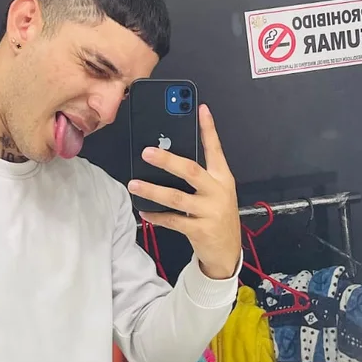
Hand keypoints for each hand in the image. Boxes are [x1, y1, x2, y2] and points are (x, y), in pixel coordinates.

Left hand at [130, 104, 241, 280]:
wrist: (227, 252)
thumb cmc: (217, 217)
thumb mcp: (215, 194)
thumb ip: (198, 177)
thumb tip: (167, 159)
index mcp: (222, 178)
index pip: (216, 149)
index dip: (209, 129)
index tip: (200, 109)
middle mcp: (218, 192)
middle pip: (191, 171)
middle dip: (167, 160)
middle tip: (147, 152)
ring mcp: (210, 211)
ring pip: (177, 197)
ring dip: (153, 190)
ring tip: (134, 184)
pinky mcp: (200, 230)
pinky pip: (173, 220)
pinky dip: (156, 216)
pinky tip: (144, 210)